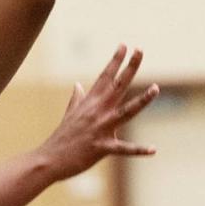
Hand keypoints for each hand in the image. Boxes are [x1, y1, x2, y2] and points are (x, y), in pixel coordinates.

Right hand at [40, 46, 158, 181]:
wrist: (49, 160)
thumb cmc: (62, 138)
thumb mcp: (69, 114)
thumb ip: (76, 99)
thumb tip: (77, 85)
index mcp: (89, 103)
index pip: (104, 77)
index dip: (115, 61)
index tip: (124, 45)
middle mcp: (97, 112)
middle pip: (117, 86)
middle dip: (129, 68)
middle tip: (140, 50)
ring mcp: (100, 129)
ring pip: (126, 112)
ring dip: (142, 101)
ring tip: (156, 89)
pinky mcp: (102, 147)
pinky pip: (124, 149)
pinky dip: (139, 150)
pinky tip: (153, 150)